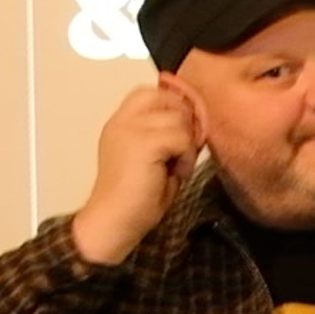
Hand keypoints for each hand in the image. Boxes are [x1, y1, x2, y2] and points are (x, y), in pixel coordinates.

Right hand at [71, 77, 206, 264]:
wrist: (116, 221)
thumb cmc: (139, 199)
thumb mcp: (159, 159)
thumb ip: (172, 135)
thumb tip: (198, 120)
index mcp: (121, 122)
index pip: (151, 92)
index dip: (176, 104)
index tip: (187, 130)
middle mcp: (122, 120)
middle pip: (166, 97)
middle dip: (186, 120)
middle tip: (185, 149)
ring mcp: (128, 128)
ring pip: (179, 118)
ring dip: (187, 143)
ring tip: (177, 166)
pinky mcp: (141, 142)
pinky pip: (181, 137)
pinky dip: (186, 156)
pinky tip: (177, 173)